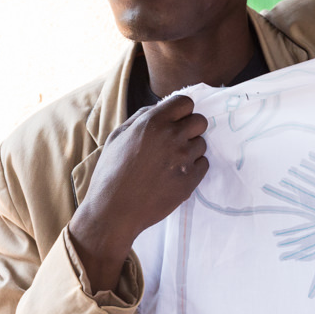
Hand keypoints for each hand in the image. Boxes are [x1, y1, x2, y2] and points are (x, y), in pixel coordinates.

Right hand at [69, 94, 207, 290]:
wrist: (114, 211)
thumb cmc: (111, 173)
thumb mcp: (118, 137)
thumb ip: (141, 118)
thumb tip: (159, 108)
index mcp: (154, 122)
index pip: (186, 102)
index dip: (181, 111)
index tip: (175, 121)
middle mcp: (173, 136)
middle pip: (200, 121)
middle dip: (190, 129)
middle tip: (176, 141)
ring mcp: (185, 158)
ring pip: (202, 144)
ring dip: (190, 150)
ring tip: (170, 162)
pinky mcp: (191, 179)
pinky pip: (203, 164)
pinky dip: (193, 168)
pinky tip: (175, 174)